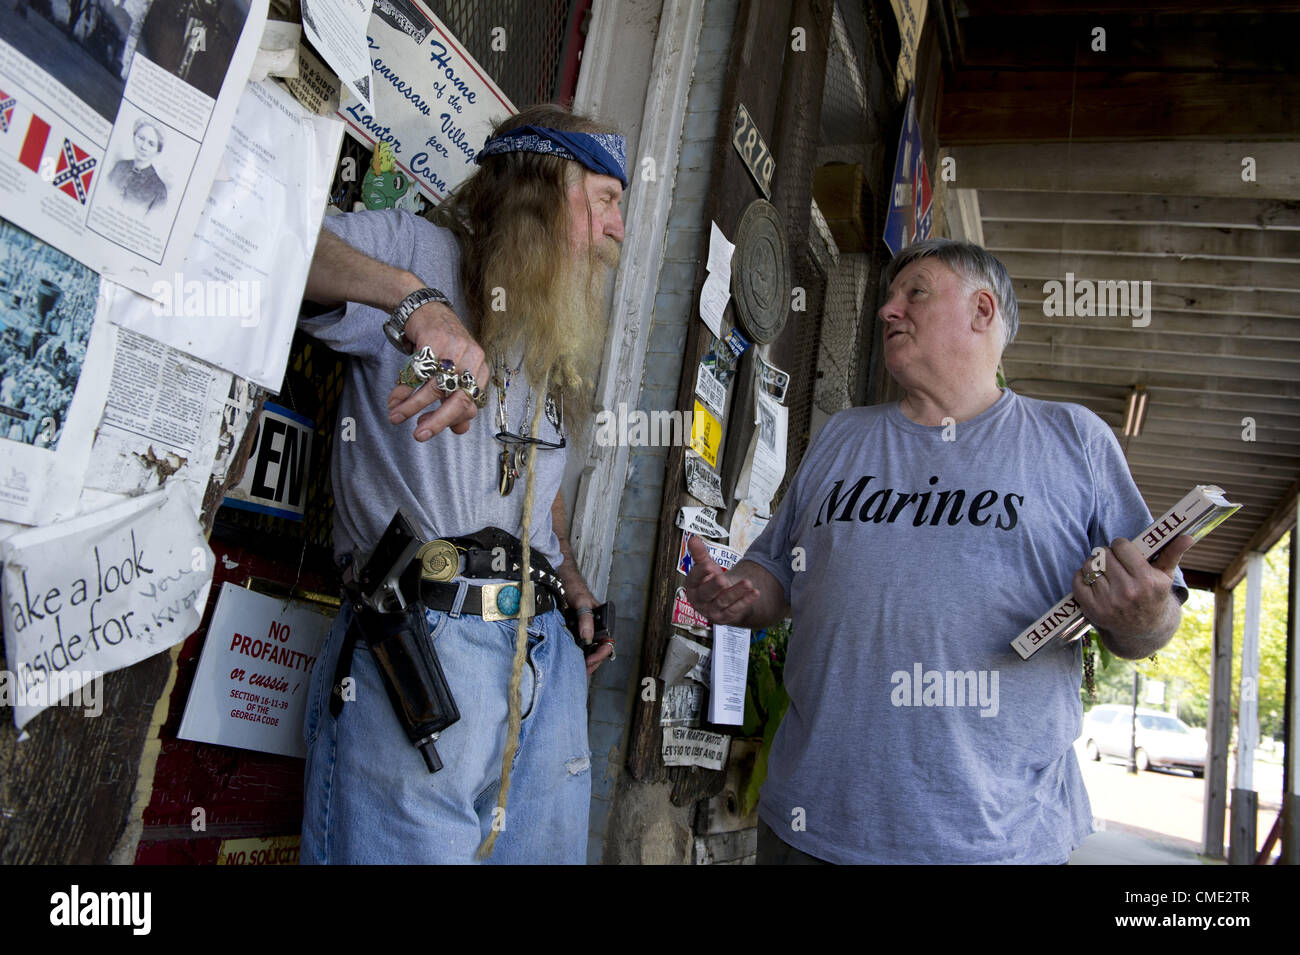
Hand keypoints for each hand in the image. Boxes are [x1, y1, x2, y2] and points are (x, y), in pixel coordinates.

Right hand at [386, 302, 489, 440]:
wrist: (429, 311)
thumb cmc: (444, 347)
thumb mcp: (456, 373)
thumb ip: (458, 402)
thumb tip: (459, 430)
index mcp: (480, 371)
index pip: (470, 405)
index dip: (450, 421)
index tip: (429, 428)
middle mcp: (472, 360)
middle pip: (457, 398)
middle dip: (437, 420)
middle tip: (419, 435)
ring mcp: (454, 349)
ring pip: (433, 386)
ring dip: (411, 406)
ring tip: (395, 416)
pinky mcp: (434, 339)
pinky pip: (417, 371)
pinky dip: (403, 388)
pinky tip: (394, 399)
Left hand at [564, 589, 612, 677]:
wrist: (564, 582)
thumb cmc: (576, 590)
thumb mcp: (582, 603)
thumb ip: (586, 619)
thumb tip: (587, 638)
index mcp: (604, 623)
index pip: (607, 644)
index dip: (599, 655)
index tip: (588, 660)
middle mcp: (598, 628)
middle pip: (599, 651)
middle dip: (592, 663)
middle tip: (582, 670)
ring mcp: (588, 631)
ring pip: (591, 651)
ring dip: (586, 660)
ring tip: (579, 669)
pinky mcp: (578, 632)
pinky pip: (581, 646)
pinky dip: (578, 654)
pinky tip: (573, 660)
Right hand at [684, 536, 760, 625]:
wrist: (722, 600)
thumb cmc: (711, 580)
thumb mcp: (706, 566)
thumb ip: (700, 554)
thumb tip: (693, 538)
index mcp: (692, 585)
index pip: (694, 578)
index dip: (701, 572)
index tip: (709, 565)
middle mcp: (699, 600)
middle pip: (706, 593)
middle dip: (715, 586)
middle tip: (723, 579)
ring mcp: (711, 611)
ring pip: (723, 601)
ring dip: (736, 592)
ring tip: (748, 583)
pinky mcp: (724, 618)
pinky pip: (735, 609)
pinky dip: (745, 601)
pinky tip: (755, 593)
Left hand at [1073, 535, 1194, 652]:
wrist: (1143, 630)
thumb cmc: (1154, 596)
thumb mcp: (1165, 576)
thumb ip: (1173, 553)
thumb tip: (1188, 536)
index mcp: (1147, 581)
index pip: (1121, 546)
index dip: (1121, 545)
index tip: (1124, 550)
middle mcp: (1128, 592)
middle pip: (1103, 554)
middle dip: (1107, 554)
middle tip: (1113, 560)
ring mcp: (1109, 602)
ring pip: (1089, 566)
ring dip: (1094, 565)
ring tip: (1105, 570)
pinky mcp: (1093, 610)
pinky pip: (1078, 581)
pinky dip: (1082, 576)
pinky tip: (1094, 580)